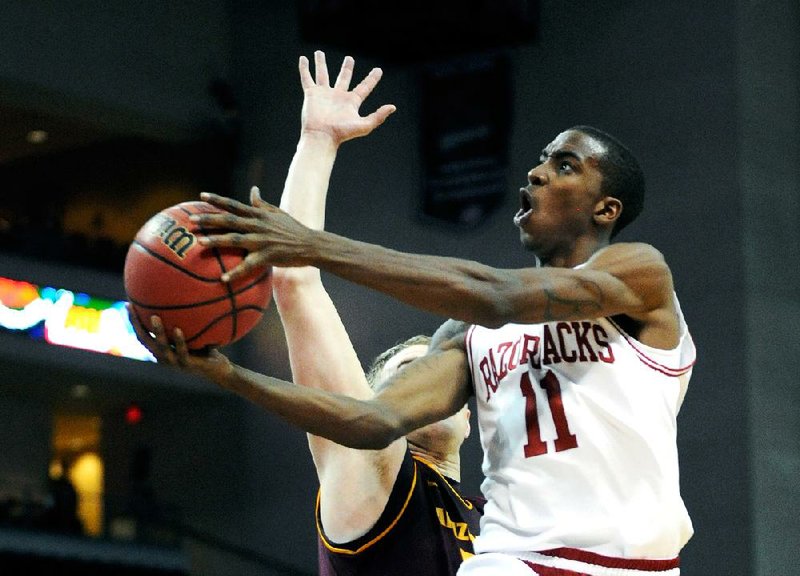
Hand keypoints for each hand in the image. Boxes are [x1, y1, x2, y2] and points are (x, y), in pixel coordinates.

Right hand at [127, 304, 232, 381]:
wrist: (219, 370)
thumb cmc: (206, 349)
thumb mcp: (194, 333)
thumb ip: (186, 321)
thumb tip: (184, 295)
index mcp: (161, 350)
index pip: (143, 335)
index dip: (134, 322)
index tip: (128, 304)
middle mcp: (164, 357)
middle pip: (145, 341)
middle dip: (136, 324)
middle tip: (132, 307)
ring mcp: (175, 363)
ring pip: (162, 347)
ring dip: (157, 332)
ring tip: (155, 317)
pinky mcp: (188, 366)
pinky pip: (182, 352)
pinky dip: (179, 341)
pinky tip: (177, 329)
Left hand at [192, 187, 314, 282]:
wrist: (310, 244)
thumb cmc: (293, 229)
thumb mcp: (277, 213)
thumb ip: (261, 203)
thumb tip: (253, 190)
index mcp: (259, 215)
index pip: (234, 205)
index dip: (218, 200)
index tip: (201, 196)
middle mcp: (258, 225)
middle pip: (230, 220)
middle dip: (209, 219)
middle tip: (191, 220)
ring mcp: (262, 241)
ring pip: (235, 239)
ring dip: (216, 240)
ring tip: (200, 243)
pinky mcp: (268, 256)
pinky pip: (248, 266)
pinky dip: (235, 272)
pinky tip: (222, 279)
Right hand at [299, 50, 395, 144]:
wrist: (322, 137)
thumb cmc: (342, 133)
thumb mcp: (365, 125)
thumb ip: (378, 116)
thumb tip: (393, 107)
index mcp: (351, 102)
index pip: (364, 87)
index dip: (372, 79)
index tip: (379, 70)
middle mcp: (338, 96)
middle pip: (344, 77)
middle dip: (347, 68)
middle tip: (349, 59)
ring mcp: (324, 94)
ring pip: (323, 74)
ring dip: (321, 63)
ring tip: (319, 52)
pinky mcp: (311, 94)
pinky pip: (307, 78)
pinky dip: (304, 69)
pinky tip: (303, 59)